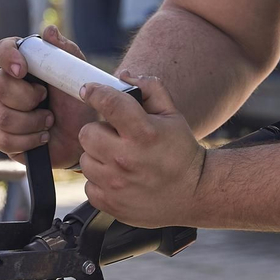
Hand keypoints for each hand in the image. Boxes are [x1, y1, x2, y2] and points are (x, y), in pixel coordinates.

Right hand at [0, 25, 96, 168]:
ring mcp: (3, 113)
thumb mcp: (78, 76)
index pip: (2, 50)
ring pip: (1, 115)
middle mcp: (9, 87)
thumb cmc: (78, 104)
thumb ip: (65, 52)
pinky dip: (29, 140)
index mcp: (24, 65)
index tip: (22, 69)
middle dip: (26, 97)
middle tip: (46, 100)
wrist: (84, 138)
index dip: (7, 57)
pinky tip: (43, 137)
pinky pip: (4, 139)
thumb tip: (49, 30)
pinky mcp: (4, 138)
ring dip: (32, 121)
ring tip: (50, 121)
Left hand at [78, 71, 205, 228]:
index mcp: (144, 133)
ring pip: (85, 159)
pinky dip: (100, 180)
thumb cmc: (181, 151)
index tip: (89, 91)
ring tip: (119, 160)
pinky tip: (119, 178)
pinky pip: (89, 184)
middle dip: (99, 131)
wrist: (193, 193)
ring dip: (98, 156)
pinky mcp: (109, 203)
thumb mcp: (172, 115)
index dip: (95, 92)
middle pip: (87, 133)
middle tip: (114, 137)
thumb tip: (124, 76)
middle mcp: (126, 158)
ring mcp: (116, 184)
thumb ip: (150, 89)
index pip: (108, 103)